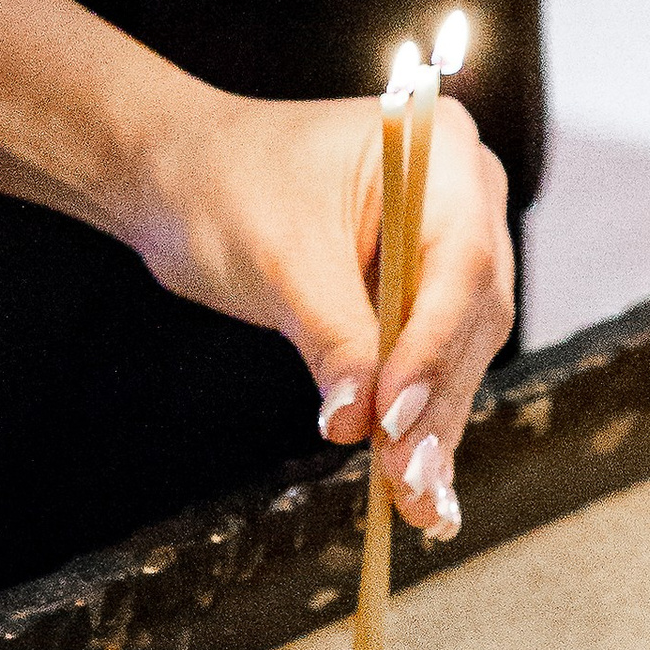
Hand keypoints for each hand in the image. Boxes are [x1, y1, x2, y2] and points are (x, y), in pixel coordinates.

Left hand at [128, 85, 517, 541]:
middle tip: (405, 478)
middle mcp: (461, 194)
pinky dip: (417, 421)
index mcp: (435, 149)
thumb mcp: (280, 261)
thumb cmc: (226, 185)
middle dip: (434, 401)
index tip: (397, 415)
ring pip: (458, 351)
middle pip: (470, 314)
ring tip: (412, 499)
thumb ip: (332, 337)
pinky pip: (431, 362)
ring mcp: (445, 244)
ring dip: (432, 427)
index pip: (460, 260)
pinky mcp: (420, 293)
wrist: (180, 177)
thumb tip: (360, 421)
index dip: (433, 346)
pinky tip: (416, 487)